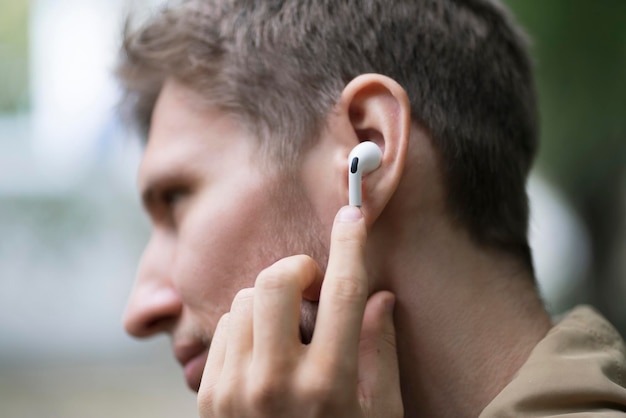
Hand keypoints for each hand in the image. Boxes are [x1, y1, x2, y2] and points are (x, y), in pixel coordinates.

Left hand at [197, 206, 402, 417]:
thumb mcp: (381, 417)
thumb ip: (381, 353)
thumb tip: (380, 297)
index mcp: (330, 386)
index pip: (345, 292)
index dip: (351, 244)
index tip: (352, 212)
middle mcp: (276, 384)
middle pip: (275, 281)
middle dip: (298, 270)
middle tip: (315, 288)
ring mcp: (234, 391)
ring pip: (244, 301)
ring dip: (271, 303)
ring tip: (291, 335)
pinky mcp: (208, 399)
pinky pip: (222, 330)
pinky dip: (246, 328)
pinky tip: (265, 356)